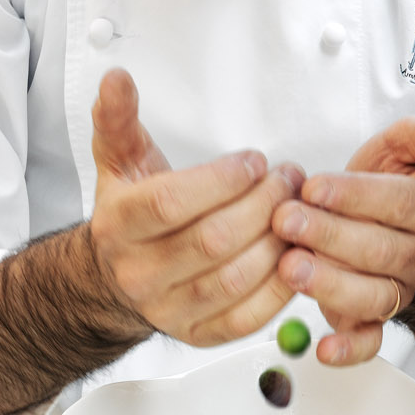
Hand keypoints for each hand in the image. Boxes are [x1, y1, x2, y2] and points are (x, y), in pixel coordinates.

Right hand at [87, 68, 300, 345]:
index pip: (172, 203)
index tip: (255, 161)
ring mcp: (168, 309)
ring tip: (298, 211)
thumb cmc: (132, 214)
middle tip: (290, 179)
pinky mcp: (198, 335)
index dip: (222, 180)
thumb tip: (116, 78)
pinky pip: (247, 317)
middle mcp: (139, 273)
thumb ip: (120, 119)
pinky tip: (295, 255)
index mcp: (119, 225)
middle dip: (262, 204)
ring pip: (234, 279)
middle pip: (212, 240)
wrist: (116, 279)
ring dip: (277, 242)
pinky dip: (280, 288)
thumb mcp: (121, 161)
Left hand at [273, 107, 414, 364]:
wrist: (384, 220)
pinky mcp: (377, 321)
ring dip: (329, 284)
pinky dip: (348, 349)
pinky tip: (323, 346)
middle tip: (288, 221)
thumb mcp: (404, 147)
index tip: (316, 186)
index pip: (400, 204)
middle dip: (329, 235)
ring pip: (372, 295)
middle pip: (381, 251)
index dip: (356, 196)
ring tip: (291, 266)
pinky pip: (370, 341)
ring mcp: (402, 291)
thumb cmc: (389, 182)